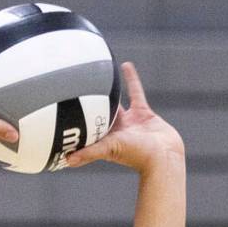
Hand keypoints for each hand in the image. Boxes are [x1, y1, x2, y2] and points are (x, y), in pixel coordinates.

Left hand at [66, 62, 183, 172]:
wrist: (164, 154)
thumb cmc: (136, 155)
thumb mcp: (109, 149)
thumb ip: (89, 153)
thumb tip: (68, 161)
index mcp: (104, 139)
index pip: (86, 128)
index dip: (75, 121)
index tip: (63, 111)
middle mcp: (115, 130)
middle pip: (98, 114)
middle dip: (88, 104)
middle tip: (75, 88)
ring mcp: (129, 121)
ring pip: (116, 102)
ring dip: (108, 90)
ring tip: (97, 74)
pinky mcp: (143, 112)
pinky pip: (135, 92)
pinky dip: (131, 79)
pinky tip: (124, 65)